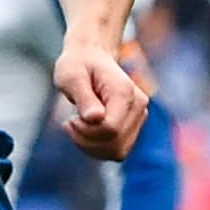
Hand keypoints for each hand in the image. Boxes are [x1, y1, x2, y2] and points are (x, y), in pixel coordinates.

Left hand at [53, 40, 147, 160]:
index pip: (110, 128)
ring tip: (77, 127)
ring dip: (92, 147)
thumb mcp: (71, 76)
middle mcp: (138, 104)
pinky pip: (118, 150)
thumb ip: (83, 97)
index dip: (86, 131)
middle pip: (115, 143)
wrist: (90, 57)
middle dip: (87, 141)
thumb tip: (95, 118)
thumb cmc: (78, 65)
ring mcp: (139, 116)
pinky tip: (85, 133)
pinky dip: (98, 148)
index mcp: (124, 91)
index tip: (71, 120)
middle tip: (71, 124)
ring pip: (118, 152)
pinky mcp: (134, 125)